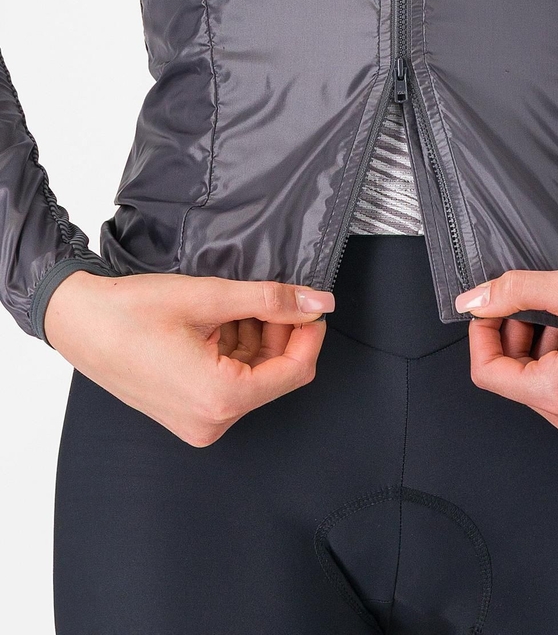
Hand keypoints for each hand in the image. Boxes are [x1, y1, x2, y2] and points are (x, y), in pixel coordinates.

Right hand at [44, 270, 334, 447]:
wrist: (76, 322)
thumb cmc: (130, 311)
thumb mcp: (209, 297)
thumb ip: (271, 300)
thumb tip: (319, 303)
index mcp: (221, 399)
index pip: (296, 371)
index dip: (309, 335)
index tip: (309, 306)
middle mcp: (212, 421)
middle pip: (275, 375)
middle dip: (279, 333)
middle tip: (266, 297)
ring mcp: (199, 421)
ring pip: (255, 376)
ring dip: (256, 338)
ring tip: (233, 306)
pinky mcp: (188, 411)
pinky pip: (231, 382)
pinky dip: (236, 350)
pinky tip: (220, 322)